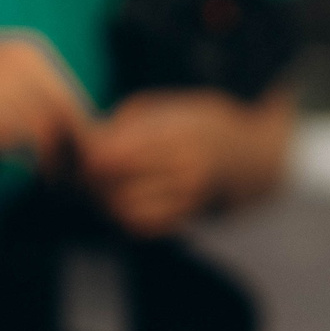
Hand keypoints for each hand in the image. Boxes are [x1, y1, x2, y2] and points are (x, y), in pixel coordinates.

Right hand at [0, 33, 90, 173]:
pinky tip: (2, 158)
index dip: (78, 139)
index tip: (73, 166)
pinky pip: (1, 140)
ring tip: (41, 176)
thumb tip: (71, 133)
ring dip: (41, 161)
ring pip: (36, 134)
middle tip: (60, 180)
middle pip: (62, 122)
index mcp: (31, 52)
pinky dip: (7, 155)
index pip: (74, 103)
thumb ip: (31, 92)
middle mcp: (17, 60)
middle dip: (66, 155)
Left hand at [76, 89, 261, 236]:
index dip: (88, 157)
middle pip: (116, 186)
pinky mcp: (186, 217)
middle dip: (89, 181)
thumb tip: (88, 140)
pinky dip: (121, 215)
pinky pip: (143, 225)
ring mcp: (189, 198)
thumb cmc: (203, 123)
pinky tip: (116, 200)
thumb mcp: (170, 106)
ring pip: (125, 210)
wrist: (252, 159)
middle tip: (77, 169)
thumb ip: (128, 121)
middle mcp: (186, 170)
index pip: (117, 155)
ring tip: (93, 184)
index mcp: (179, 135)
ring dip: (101, 200)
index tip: (77, 149)